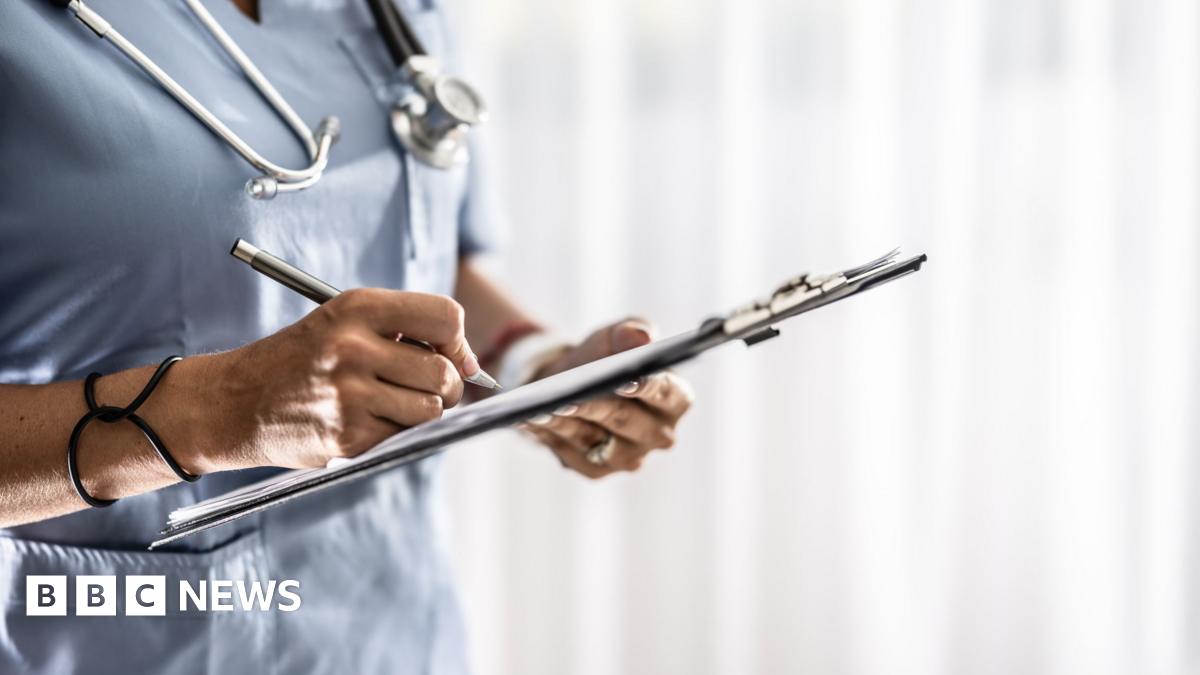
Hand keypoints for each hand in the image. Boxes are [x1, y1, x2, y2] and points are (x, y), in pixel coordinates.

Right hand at [196, 289, 476, 470]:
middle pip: (444, 371)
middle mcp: (353, 348)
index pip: (445, 316)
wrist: (233, 402)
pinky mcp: (346, 437)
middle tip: (427, 386)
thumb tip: (473, 366)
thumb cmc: (303, 359)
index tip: (452, 354)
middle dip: (448, 384)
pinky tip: (366, 419)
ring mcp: (349, 395)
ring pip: (431, 408)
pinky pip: (403, 436)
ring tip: (394, 401)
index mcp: (357, 308)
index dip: (457, 340)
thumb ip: (407, 331)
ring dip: (425, 410)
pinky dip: (396, 431)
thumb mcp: (344, 321)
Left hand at [520, 320, 694, 477]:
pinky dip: (549, 434)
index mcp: (675, 399)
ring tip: (542, 407)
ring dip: (567, 423)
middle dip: (599, 408)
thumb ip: (632, 331)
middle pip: (629, 422)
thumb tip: (641, 338)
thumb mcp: (615, 336)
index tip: (627, 380)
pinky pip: (569, 452)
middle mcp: (659, 434)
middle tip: (571, 397)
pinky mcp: (596, 470)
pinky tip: (529, 419)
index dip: (650, 388)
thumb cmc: (603, 358)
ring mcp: (628, 457)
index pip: (669, 395)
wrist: (570, 382)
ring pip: (595, 439)